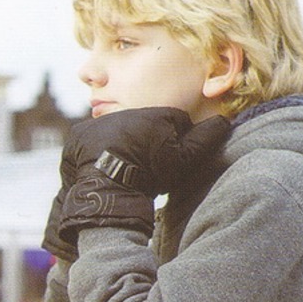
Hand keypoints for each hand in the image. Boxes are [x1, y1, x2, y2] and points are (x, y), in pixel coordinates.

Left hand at [42, 108, 231, 259]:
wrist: (108, 190)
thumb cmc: (148, 175)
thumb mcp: (182, 160)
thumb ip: (204, 139)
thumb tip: (224, 120)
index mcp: (154, 115)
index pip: (173, 122)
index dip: (175, 141)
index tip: (169, 159)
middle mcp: (127, 111)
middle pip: (145, 125)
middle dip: (148, 142)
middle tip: (146, 167)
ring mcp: (100, 122)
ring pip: (119, 132)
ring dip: (123, 145)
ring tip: (124, 169)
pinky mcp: (78, 135)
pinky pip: (92, 140)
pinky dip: (97, 152)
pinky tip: (104, 168)